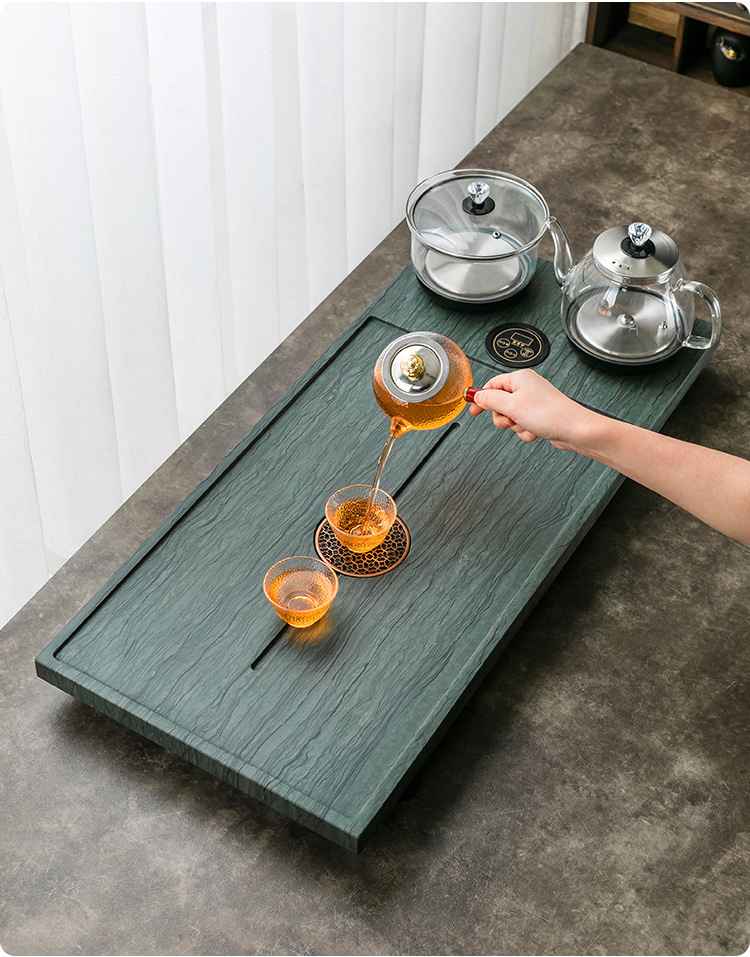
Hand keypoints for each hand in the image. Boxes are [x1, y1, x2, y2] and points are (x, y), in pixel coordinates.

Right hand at [468, 369, 594, 449]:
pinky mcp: (539, 415)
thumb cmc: (550, 414)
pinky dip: (525, 430)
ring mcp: (533, 402)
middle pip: (500, 403)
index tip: (474, 410)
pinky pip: (522, 424)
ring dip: (515, 425)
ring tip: (526, 425)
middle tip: (511, 419)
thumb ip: (490, 400)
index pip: (491, 385)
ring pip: (511, 416)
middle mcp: (527, 387)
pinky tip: (535, 431)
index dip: (481, 398)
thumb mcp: (512, 406)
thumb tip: (477, 396)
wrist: (573, 429)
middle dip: (503, 416)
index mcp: (519, 378)